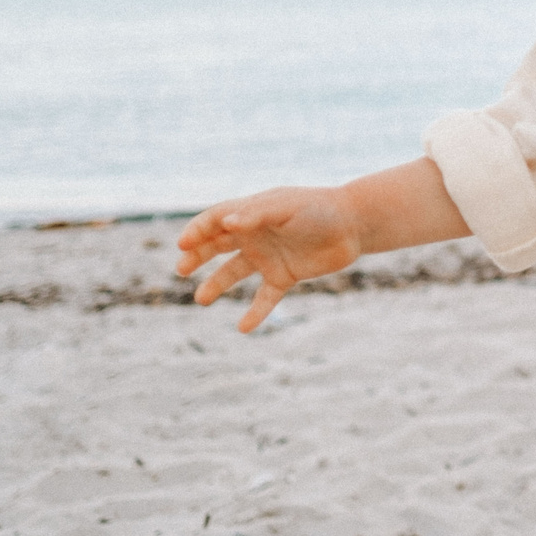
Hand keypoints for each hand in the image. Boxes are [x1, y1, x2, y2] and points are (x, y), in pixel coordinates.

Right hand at [175, 185, 364, 333]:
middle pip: (216, 246)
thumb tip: (226, 223)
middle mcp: (254, 235)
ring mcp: (268, 257)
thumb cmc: (318, 209)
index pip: (213, 221)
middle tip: (181, 270)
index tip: (183, 246)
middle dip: (196, 256)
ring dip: (216, 285)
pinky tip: (244, 328)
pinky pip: (265, 297)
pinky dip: (255, 313)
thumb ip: (256, 214)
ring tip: (201, 299)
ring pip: (234, 272)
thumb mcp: (286, 207)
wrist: (354, 225)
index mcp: (250, 213)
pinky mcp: (285, 276)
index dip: (196, 231)